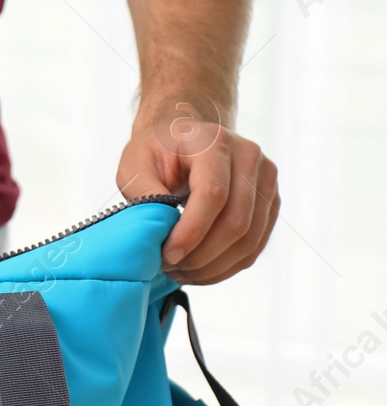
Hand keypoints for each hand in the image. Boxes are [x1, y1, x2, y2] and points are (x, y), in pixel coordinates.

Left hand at [115, 102, 278, 284]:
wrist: (184, 134)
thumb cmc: (156, 150)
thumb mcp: (135, 165)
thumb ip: (146, 196)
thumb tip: (160, 235)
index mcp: (215, 142)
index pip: (213, 194)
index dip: (192, 232)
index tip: (167, 255)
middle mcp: (249, 157)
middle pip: (237, 221)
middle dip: (201, 255)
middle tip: (169, 268)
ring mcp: (265, 180)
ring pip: (249, 239)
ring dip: (213, 266)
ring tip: (180, 271)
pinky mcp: (269, 202)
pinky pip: (254, 245)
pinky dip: (227, 266)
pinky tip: (199, 270)